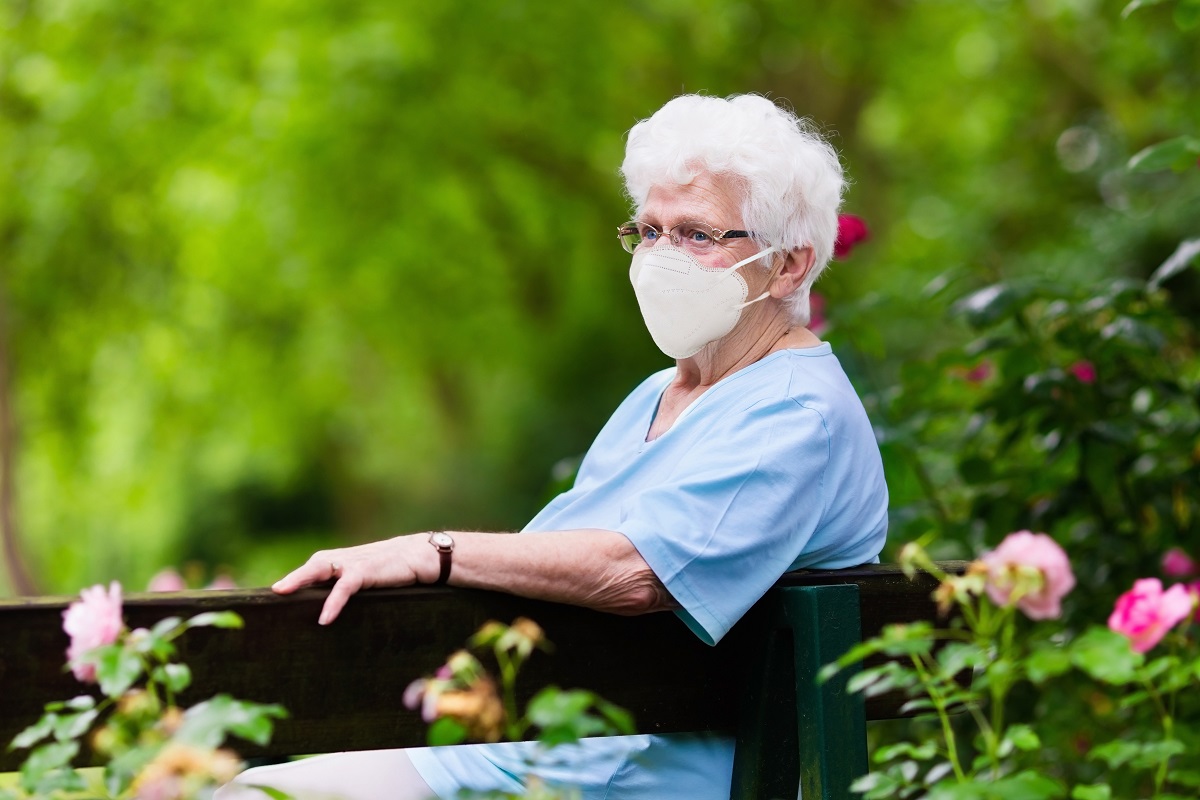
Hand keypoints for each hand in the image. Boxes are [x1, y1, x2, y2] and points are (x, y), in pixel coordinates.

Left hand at [272, 535, 433, 624]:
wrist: (421, 556)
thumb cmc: (395, 571)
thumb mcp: (368, 578)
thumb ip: (348, 587)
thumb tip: (330, 614)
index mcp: (342, 562)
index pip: (313, 570)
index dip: (294, 581)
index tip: (274, 596)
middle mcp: (343, 560)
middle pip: (312, 566)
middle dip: (291, 578)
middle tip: (272, 591)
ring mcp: (353, 563)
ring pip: (320, 568)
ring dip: (300, 579)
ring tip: (282, 592)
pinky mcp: (366, 570)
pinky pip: (345, 586)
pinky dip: (334, 601)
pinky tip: (325, 618)